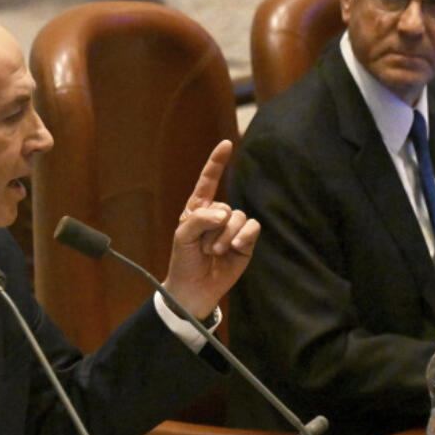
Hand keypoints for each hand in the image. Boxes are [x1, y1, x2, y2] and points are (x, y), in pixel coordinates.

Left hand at [161, 140, 260, 319]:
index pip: (209, 181)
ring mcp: (232, 229)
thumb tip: (224, 214)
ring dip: (226, 235)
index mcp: (198, 209)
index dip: (217, 162)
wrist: (194, 289)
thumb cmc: (184, 261)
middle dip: (213, 228)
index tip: (226, 145)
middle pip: (224, 207)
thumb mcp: (183, 237)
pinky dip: (244, 235)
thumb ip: (200, 219)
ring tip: (215, 252)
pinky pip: (252, 228)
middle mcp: (217, 216)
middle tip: (204, 248)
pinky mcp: (245, 242)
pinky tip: (236, 247)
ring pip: (238, 217)